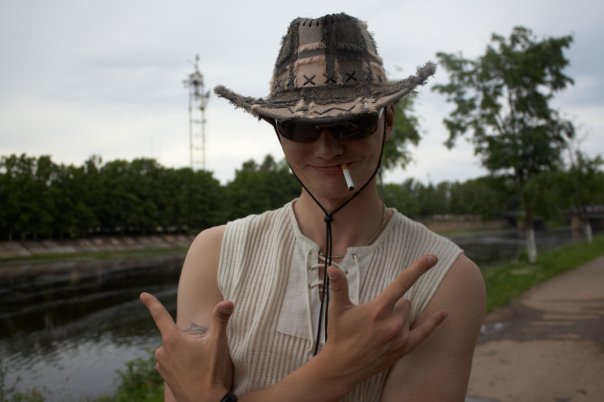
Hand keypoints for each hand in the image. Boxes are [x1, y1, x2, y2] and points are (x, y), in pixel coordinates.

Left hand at [139, 292, 234, 401]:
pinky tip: (194, 372)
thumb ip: (221, 319)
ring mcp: (162, 366)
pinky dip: (182, 364)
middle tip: (203, 352)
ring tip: (200, 364)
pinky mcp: (165, 377)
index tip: (143, 295)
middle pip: (174, 335)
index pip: (160, 315)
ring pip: (173, 350)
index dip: (152, 303)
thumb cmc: (211, 371)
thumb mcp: (218, 342)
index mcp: (172, 339)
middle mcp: (163, 351)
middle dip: (187, 339)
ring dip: (184, 352)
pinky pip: (172, 363)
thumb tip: (228, 301)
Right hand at [322, 255, 447, 384]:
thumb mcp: (337, 308)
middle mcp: (393, 322)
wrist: (342, 366)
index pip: (402, 282)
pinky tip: (444, 313)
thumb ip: (339, 285)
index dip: (419, 268)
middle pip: (405, 302)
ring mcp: (400, 337)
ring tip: (378, 329)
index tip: (432, 257)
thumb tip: (332, 267)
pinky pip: (424, 332)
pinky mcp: (404, 348)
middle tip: (375, 316)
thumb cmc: (339, 335)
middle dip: (394, 304)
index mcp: (378, 309)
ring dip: (399, 317)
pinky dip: (433, 323)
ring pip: (409, 316)